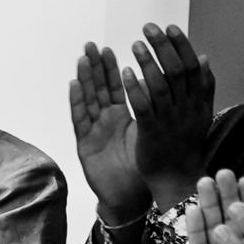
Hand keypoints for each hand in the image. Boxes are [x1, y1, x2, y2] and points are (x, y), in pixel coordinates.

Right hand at [70, 44, 148, 222]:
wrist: (131, 197)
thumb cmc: (142, 166)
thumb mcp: (152, 132)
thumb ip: (157, 109)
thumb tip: (168, 85)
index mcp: (121, 118)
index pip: (116, 87)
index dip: (112, 68)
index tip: (110, 48)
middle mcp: (105, 122)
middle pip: (98, 89)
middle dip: (95, 67)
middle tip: (91, 46)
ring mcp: (94, 132)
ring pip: (88, 100)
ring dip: (84, 78)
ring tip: (83, 58)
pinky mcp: (85, 145)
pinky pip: (81, 120)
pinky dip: (77, 102)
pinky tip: (74, 85)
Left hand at [120, 23, 213, 205]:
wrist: (178, 177)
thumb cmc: (184, 142)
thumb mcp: (199, 112)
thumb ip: (201, 86)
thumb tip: (203, 57)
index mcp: (199, 101)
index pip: (192, 66)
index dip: (181, 45)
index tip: (170, 27)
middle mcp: (187, 107)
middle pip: (177, 70)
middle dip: (163, 46)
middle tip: (148, 28)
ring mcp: (169, 120)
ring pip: (161, 85)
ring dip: (147, 62)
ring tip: (135, 45)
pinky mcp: (151, 132)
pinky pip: (143, 107)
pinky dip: (135, 88)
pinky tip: (125, 73)